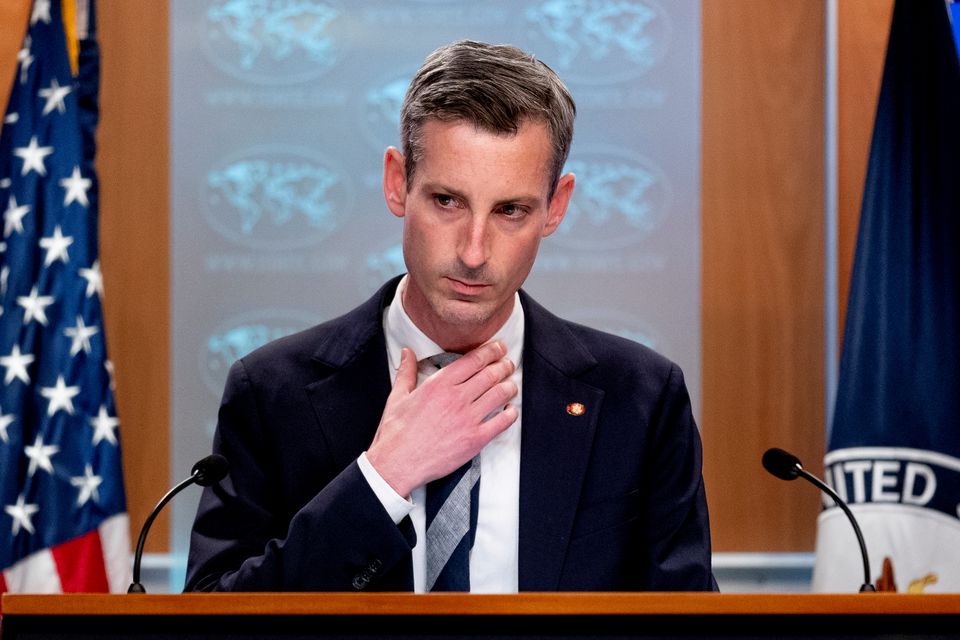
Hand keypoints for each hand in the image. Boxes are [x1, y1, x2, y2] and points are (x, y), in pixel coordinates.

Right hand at [366, 340, 517, 496]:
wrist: (397, 463)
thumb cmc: (396, 432)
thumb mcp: (398, 396)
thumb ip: (407, 372)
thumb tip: (407, 353)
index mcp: (439, 384)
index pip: (474, 360)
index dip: (491, 351)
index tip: (499, 347)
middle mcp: (457, 398)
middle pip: (491, 374)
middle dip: (504, 366)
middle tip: (509, 364)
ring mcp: (468, 419)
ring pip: (500, 394)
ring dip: (510, 386)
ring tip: (512, 385)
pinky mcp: (475, 439)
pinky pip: (502, 422)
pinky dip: (510, 413)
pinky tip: (510, 410)